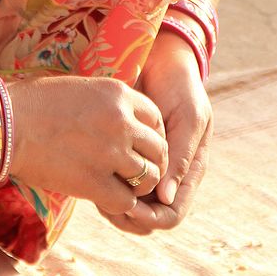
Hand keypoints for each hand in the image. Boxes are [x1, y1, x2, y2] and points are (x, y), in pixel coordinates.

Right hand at [8, 75, 168, 214]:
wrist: (4, 124)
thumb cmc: (33, 103)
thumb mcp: (79, 89)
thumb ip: (106, 104)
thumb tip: (123, 122)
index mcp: (118, 93)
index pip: (156, 118)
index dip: (152, 135)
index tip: (141, 146)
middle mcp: (121, 121)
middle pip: (159, 149)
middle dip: (151, 163)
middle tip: (135, 171)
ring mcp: (111, 152)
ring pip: (148, 177)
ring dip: (137, 185)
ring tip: (120, 185)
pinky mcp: (95, 182)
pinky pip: (126, 200)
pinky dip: (120, 203)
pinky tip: (105, 197)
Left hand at [97, 28, 212, 234]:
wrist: (159, 58)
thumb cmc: (179, 86)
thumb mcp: (188, 117)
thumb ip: (181, 155)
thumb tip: (165, 198)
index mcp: (187, 171)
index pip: (171, 213)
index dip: (152, 218)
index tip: (130, 208)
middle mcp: (165, 174)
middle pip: (147, 217)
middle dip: (128, 218)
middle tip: (105, 206)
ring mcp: (144, 164)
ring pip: (129, 203)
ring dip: (112, 205)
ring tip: (94, 195)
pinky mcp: (123, 150)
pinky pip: (114, 180)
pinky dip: (103, 184)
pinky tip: (89, 176)